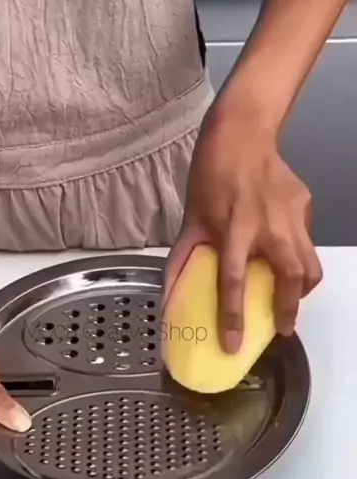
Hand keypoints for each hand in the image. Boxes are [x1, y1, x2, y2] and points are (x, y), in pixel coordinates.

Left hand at [165, 106, 321, 351]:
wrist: (243, 134)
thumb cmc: (211, 176)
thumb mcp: (191, 219)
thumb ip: (182, 259)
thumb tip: (170, 296)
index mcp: (233, 231)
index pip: (233, 283)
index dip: (233, 318)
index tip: (234, 345)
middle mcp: (267, 228)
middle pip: (288, 280)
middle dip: (288, 311)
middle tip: (282, 329)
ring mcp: (291, 217)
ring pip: (308, 265)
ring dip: (301, 290)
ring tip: (292, 301)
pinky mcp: (305, 207)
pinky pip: (308, 242)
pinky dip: (301, 258)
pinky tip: (288, 260)